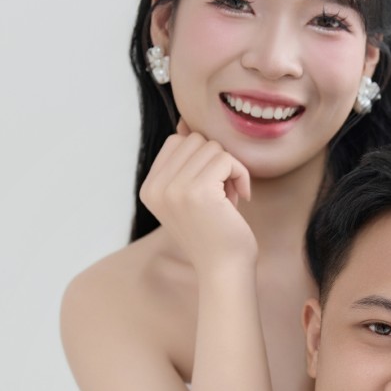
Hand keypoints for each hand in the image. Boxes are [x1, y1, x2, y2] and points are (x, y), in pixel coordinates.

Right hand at [139, 125, 255, 274]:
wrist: (225, 269)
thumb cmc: (215, 233)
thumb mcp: (191, 195)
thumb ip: (185, 162)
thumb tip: (184, 121)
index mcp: (149, 188)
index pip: (177, 142)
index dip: (201, 159)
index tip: (210, 189)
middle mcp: (156, 187)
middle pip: (195, 140)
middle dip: (216, 162)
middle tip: (222, 195)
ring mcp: (174, 188)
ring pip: (212, 147)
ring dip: (230, 170)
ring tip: (228, 200)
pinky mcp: (198, 190)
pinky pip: (227, 158)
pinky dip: (241, 175)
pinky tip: (241, 199)